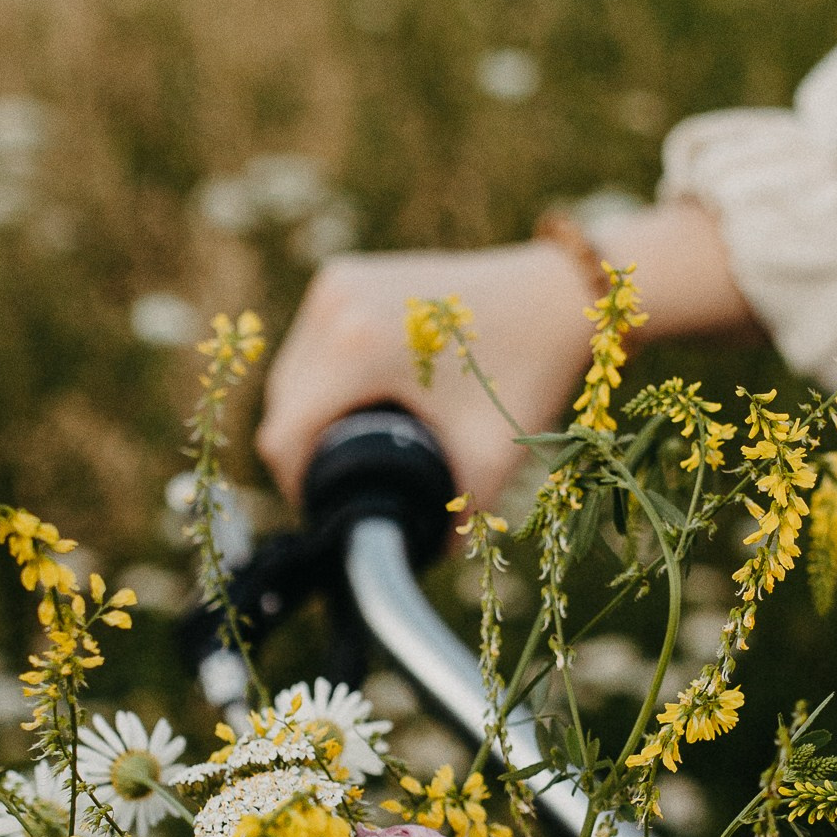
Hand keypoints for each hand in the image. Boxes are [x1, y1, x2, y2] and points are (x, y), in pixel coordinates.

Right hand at [257, 244, 595, 506]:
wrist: (554, 296)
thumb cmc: (527, 375)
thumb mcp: (489, 458)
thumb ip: (449, 520)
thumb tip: (409, 560)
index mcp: (357, 347)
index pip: (285, 435)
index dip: (299, 485)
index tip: (333, 510)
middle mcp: (335, 305)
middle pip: (282, 404)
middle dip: (305, 452)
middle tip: (349, 485)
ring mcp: (337, 283)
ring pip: (290, 372)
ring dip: (309, 414)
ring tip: (349, 448)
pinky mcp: (345, 275)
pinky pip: (310, 342)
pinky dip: (323, 377)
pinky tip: (355, 403)